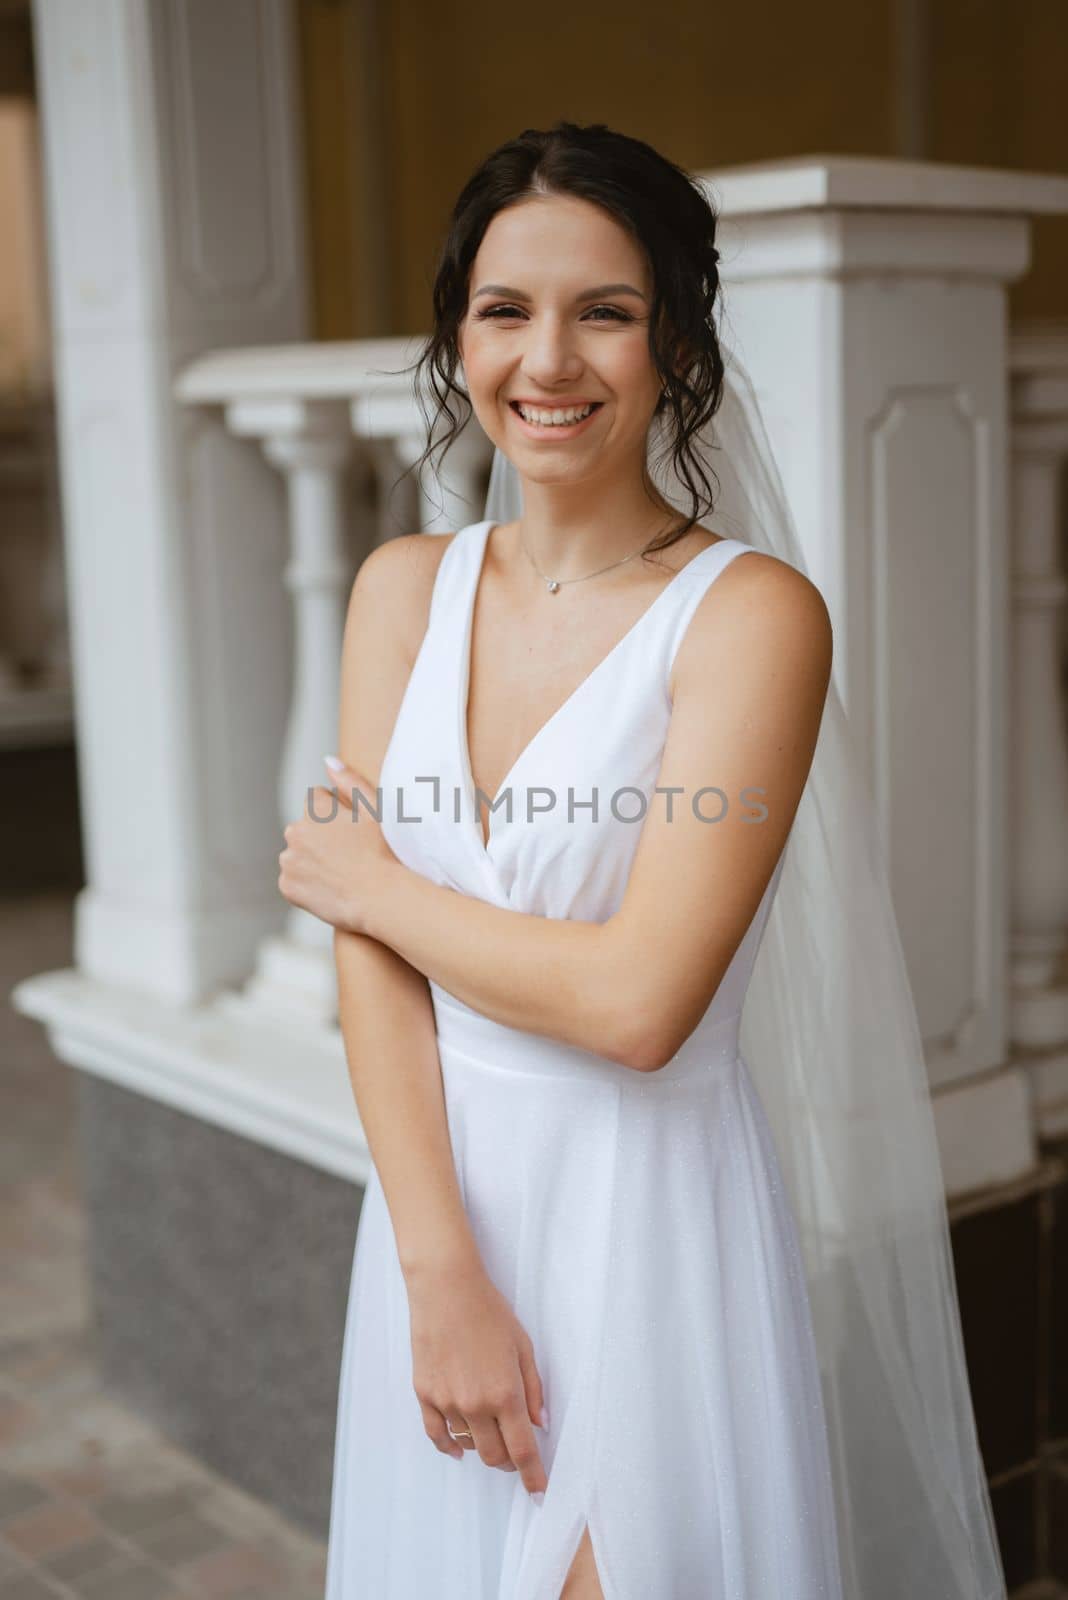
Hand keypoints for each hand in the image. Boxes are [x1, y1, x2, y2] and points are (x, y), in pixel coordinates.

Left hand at [277, 756, 393, 934]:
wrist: (380, 898)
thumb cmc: (383, 852)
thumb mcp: (373, 810)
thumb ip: (349, 780)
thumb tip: (328, 760)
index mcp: (313, 809)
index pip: (316, 801)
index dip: (336, 815)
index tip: (352, 832)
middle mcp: (294, 832)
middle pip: (304, 829)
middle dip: (319, 837)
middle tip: (348, 856)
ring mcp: (289, 861)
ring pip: (298, 855)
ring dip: (311, 860)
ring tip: (341, 873)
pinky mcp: (287, 887)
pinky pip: (294, 881)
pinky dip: (307, 885)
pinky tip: (330, 888)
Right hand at [406, 1256, 548, 1498]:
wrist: (446, 1289)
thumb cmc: (489, 1312)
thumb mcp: (523, 1347)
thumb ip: (533, 1389)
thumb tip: (539, 1424)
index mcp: (505, 1393)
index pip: (523, 1451)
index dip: (534, 1476)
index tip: (540, 1492)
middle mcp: (475, 1405)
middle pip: (495, 1457)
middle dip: (510, 1463)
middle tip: (517, 1454)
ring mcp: (447, 1402)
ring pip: (468, 1446)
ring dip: (483, 1446)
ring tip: (490, 1428)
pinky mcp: (425, 1394)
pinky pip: (437, 1435)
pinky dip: (450, 1447)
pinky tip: (459, 1448)